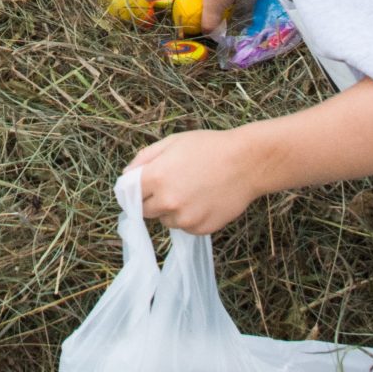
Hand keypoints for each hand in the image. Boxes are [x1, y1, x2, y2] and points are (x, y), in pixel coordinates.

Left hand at [132, 127, 259, 233]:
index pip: (129, 193)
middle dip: (151, 200)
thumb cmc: (209, 147)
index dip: (134, 188)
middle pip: (145, 211)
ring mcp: (185, 218)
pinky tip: (203, 200)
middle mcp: (167, 202)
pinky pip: (185, 227)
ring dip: (171, 210)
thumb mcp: (172, 142)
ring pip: (166, 220)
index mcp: (156, 177)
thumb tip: (126, 175)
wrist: (246, 162)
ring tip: (191, 190)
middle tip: (171, 185)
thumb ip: (144, 158)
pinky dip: (189, 217)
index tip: (142, 186)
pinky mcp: (201, 229)